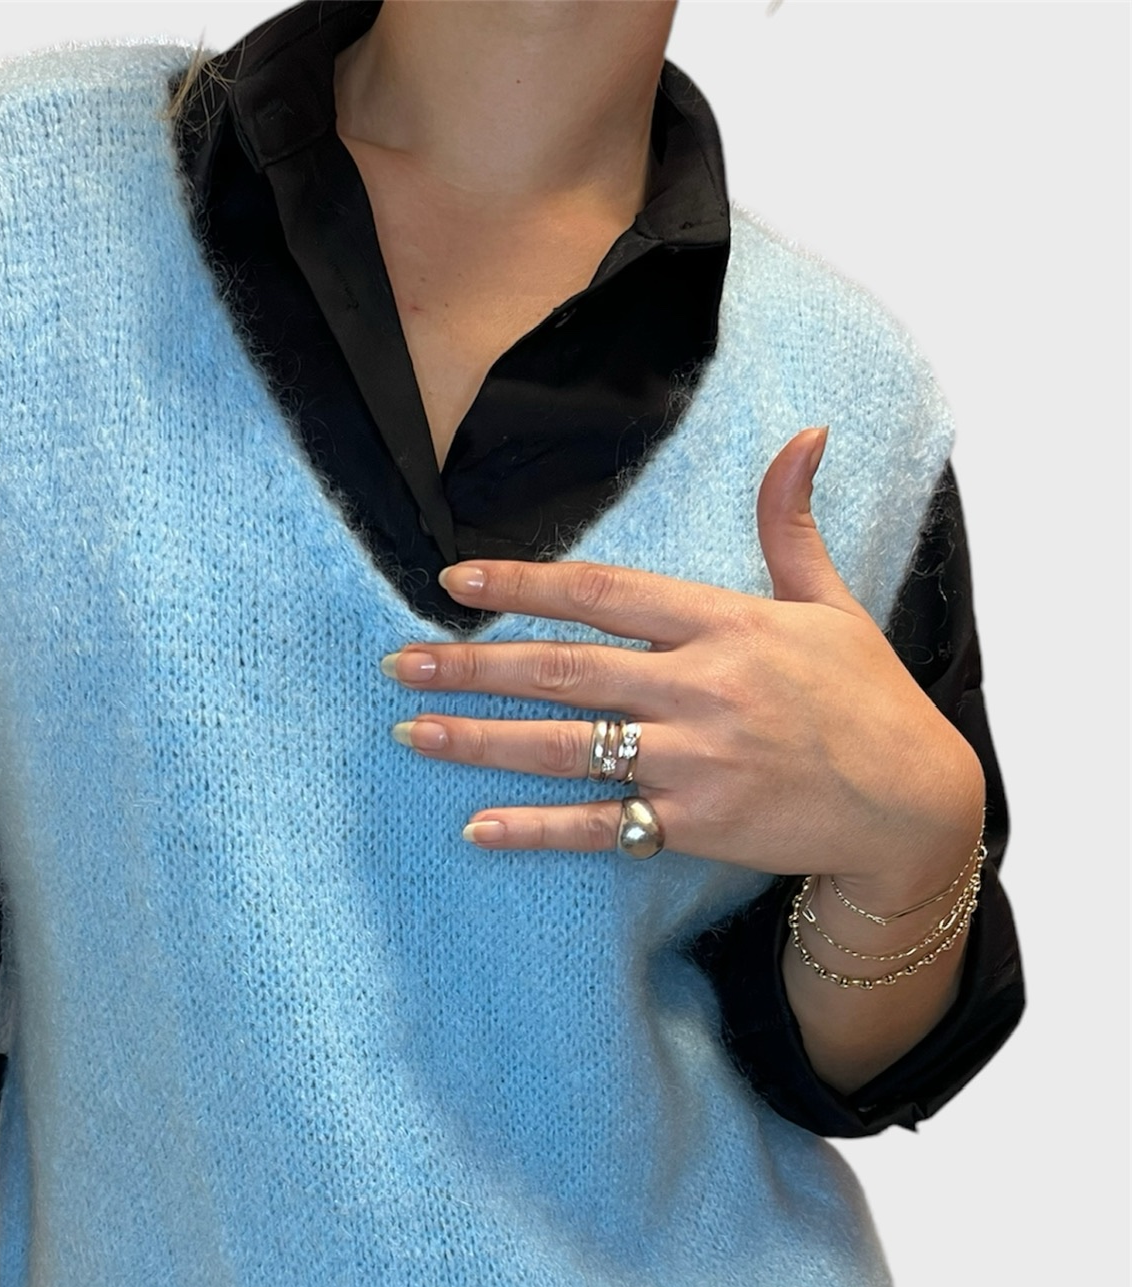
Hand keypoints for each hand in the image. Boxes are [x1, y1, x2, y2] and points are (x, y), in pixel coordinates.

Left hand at [385, 428, 983, 902]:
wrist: (912, 801)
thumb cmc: (866, 699)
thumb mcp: (831, 603)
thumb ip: (789, 525)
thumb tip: (805, 434)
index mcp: (725, 625)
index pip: (604, 593)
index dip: (525, 583)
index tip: (456, 579)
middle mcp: (701, 688)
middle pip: (565, 669)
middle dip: (474, 663)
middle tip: (399, 661)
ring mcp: (696, 761)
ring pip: (567, 746)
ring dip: (481, 740)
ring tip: (412, 730)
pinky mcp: (697, 825)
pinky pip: (600, 827)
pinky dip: (536, 829)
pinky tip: (476, 827)